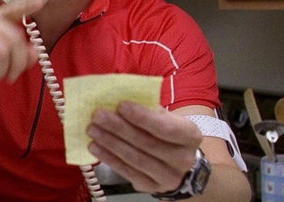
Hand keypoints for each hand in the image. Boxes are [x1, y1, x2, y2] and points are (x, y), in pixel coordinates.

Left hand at [86, 102, 201, 193]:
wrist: (178, 163)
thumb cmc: (168, 133)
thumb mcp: (167, 118)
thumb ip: (149, 109)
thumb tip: (120, 96)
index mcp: (190, 136)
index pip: (166, 127)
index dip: (143, 117)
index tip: (121, 105)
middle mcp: (182, 159)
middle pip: (147, 143)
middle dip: (119, 128)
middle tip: (98, 115)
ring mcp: (168, 177)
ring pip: (135, 159)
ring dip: (110, 142)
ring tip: (92, 129)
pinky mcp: (151, 187)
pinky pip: (127, 172)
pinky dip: (109, 158)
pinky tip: (95, 146)